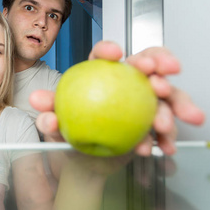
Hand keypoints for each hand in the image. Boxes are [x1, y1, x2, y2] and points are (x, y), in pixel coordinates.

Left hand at [31, 41, 204, 155]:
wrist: (86, 160)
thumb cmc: (73, 132)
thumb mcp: (58, 123)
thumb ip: (50, 111)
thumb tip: (38, 101)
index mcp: (99, 73)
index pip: (103, 54)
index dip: (109, 49)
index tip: (114, 54)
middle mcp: (125, 81)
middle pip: (144, 64)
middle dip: (157, 64)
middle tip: (158, 79)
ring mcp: (143, 98)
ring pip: (165, 93)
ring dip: (171, 105)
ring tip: (162, 123)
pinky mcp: (155, 118)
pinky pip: (167, 123)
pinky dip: (168, 136)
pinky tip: (165, 145)